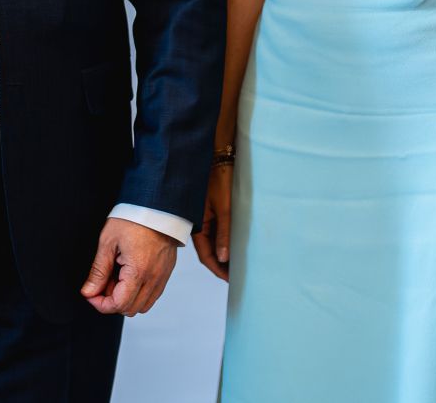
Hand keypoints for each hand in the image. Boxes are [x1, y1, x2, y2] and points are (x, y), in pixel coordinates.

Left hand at [80, 218, 177, 315]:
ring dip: (127, 299)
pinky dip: (139, 292)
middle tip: (103, 282)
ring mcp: (162, 276)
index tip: (91, 294)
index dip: (100, 304)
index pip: (118, 304)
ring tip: (117, 277)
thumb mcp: (108, 242)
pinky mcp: (167, 272)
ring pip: (143, 305)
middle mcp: (154, 278)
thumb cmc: (133, 218)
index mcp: (138, 271)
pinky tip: (129, 275)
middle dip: (113, 302)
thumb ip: (98, 271)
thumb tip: (88, 292)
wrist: (157, 204)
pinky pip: (153, 294)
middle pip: (131, 309)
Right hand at [191, 163, 231, 280]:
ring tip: (238, 264)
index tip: (230, 280)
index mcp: (197, 225)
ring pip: (213, 242)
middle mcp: (199, 224)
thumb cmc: (219, 178)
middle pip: (209, 251)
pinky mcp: (210, 211)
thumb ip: (224, 232)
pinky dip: (225, 241)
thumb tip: (224, 258)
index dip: (218, 270)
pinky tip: (235, 246)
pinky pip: (216, 232)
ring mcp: (204, 218)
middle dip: (221, 265)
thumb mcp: (224, 207)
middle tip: (236, 276)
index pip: (206, 256)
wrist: (218, 156)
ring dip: (224, 254)